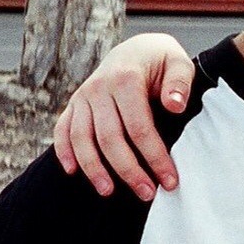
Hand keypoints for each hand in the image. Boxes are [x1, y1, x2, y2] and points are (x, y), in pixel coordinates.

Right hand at [53, 34, 194, 199]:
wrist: (135, 49)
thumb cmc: (162, 61)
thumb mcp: (179, 62)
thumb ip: (180, 82)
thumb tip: (175, 105)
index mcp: (126, 78)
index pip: (139, 127)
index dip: (154, 157)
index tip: (170, 181)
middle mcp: (99, 88)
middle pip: (109, 138)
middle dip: (128, 170)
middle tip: (147, 194)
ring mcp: (83, 96)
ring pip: (81, 138)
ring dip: (93, 168)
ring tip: (108, 191)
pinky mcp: (74, 104)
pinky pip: (63, 129)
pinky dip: (64, 151)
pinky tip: (73, 172)